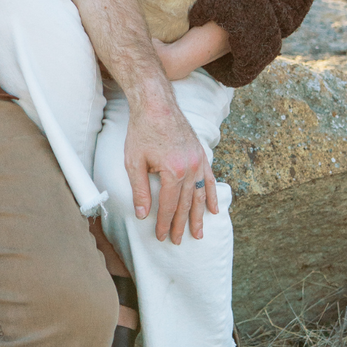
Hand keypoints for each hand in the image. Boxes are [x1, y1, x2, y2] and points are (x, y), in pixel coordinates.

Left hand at [122, 92, 216, 244]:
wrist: (156, 105)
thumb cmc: (141, 131)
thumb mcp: (134, 162)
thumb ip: (140, 190)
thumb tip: (143, 214)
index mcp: (173, 172)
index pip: (169, 206)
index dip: (164, 223)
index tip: (161, 236)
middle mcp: (191, 168)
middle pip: (186, 204)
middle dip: (181, 224)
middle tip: (178, 241)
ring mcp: (199, 162)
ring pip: (200, 196)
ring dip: (198, 216)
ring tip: (198, 233)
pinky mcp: (201, 155)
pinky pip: (209, 180)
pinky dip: (211, 196)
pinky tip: (213, 210)